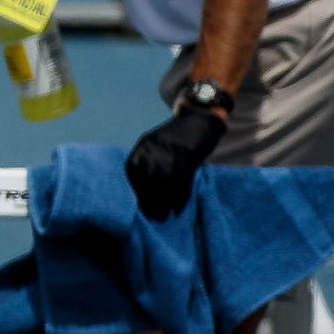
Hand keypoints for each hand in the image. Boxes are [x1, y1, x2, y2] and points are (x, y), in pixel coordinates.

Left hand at [124, 102, 226, 222]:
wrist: (200, 117)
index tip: (140, 206)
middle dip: (150, 201)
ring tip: (163, 216)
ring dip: (164, 203)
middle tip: (153, 217)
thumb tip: (144, 190)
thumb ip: (149, 161)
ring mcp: (171, 152)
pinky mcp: (188, 156)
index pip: (133, 172)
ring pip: (164, 183)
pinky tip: (177, 208)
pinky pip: (182, 182)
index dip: (137, 191)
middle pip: (149, 180)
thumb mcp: (156, 144)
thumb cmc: (177, 135)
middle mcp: (154, 148)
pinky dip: (180, 197)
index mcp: (143, 145)